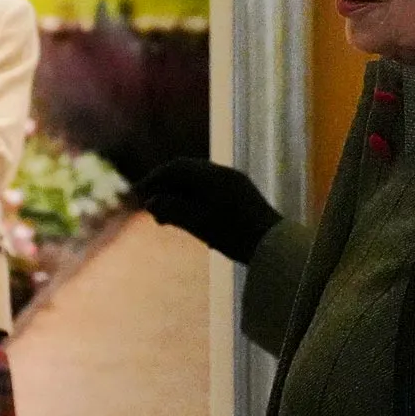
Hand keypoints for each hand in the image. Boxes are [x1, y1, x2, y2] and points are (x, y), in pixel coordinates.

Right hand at [134, 159, 280, 262]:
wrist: (276, 248)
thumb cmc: (236, 236)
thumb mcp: (199, 224)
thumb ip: (173, 210)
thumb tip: (150, 202)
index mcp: (215, 176)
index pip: (176, 167)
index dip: (155, 179)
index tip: (139, 194)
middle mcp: (226, 174)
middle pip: (187, 173)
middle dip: (165, 188)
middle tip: (150, 208)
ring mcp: (236, 184)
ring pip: (198, 183)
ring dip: (179, 196)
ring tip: (165, 218)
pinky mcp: (243, 196)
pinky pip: (211, 191)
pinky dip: (194, 201)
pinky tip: (188, 219)